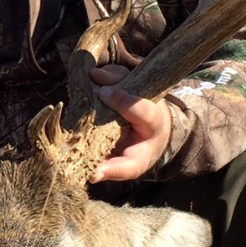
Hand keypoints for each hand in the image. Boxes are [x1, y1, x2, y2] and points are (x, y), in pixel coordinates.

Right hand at [88, 65, 171, 182]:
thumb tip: (92, 174)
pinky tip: (92, 76)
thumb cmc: (140, 151)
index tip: (103, 95)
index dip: (124, 100)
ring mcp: (139, 89)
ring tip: (92, 76)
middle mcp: (147, 101)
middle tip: (94, 79)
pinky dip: (104, 73)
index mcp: (152, 122)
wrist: (153, 135)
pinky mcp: (129, 81)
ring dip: (107, 74)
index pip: (142, 108)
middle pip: (133, 84)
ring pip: (125, 74)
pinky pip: (116, 72)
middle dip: (114, 79)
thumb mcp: (133, 165)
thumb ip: (115, 169)